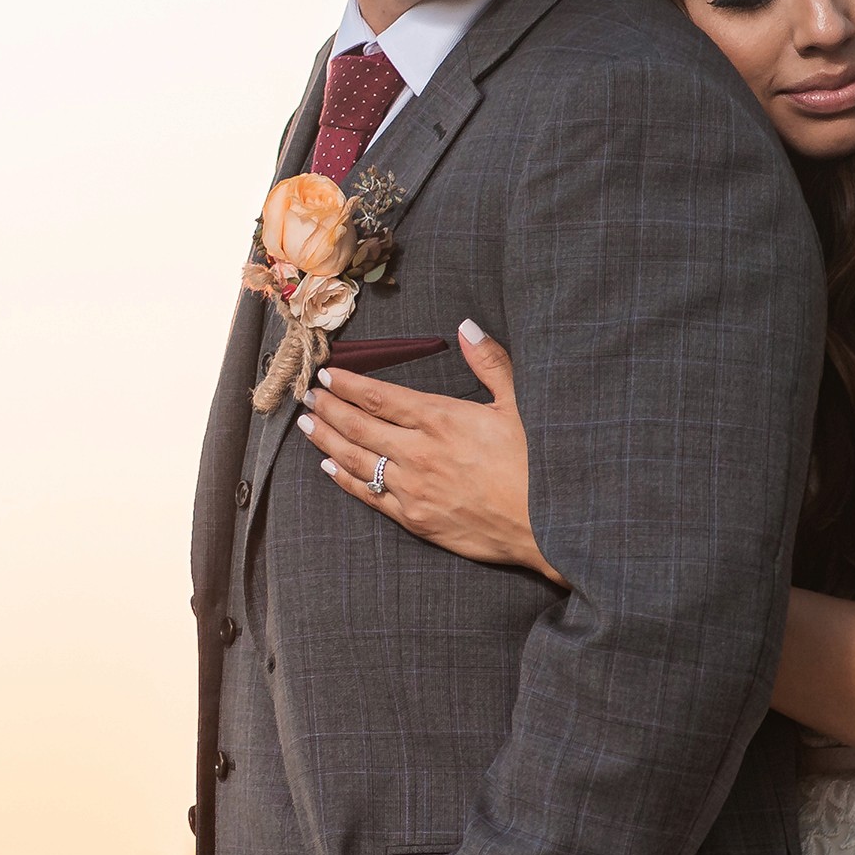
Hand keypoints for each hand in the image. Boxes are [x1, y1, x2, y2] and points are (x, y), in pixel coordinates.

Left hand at [300, 320, 564, 584]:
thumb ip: (490, 362)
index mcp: (441, 419)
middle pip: (358, 426)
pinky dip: (344, 480)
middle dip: (328, 408)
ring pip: (355, 460)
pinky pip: (368, 496)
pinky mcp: (414, 519)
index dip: (349, 384)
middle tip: (307, 395)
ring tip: (306, 424)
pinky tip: (328, 467)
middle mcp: (418, 453)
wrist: (547, 528)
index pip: (380, 396)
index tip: (329, 374)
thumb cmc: (538, 464)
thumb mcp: (519, 404)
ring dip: (326, 440)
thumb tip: (466, 327)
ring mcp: (412, 489)